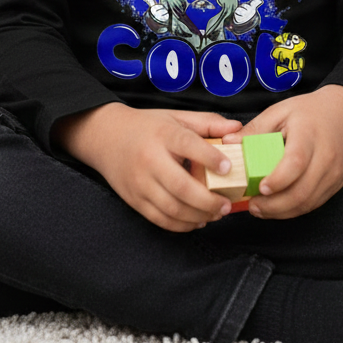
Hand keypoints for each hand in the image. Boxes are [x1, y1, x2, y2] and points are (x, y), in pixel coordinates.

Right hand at [53, 104, 242, 231]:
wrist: (105, 136)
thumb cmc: (147, 126)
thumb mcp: (176, 117)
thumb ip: (208, 123)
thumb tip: (237, 130)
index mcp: (163, 134)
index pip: (188, 145)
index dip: (210, 158)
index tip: (228, 168)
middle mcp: (150, 159)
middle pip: (181, 186)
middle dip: (208, 201)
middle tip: (227, 205)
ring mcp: (140, 182)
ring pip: (171, 208)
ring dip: (197, 216)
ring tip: (216, 214)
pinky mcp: (134, 199)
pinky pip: (160, 219)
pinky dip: (181, 225)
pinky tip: (196, 221)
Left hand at [222, 85, 342, 219]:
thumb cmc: (310, 111)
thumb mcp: (280, 111)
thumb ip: (255, 129)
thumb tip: (228, 143)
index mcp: (309, 134)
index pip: (296, 163)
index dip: (278, 180)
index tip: (260, 189)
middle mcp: (326, 157)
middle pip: (303, 191)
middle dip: (275, 206)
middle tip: (253, 206)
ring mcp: (335, 173)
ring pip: (309, 202)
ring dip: (283, 211)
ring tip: (261, 209)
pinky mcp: (337, 184)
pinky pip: (315, 203)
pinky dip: (295, 209)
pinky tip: (278, 207)